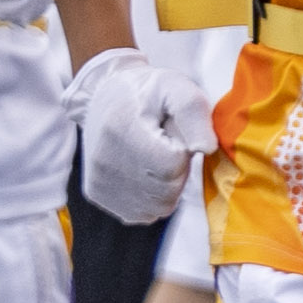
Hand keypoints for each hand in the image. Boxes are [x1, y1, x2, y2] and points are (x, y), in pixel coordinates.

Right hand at [64, 40, 212, 221]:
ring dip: (165, 189)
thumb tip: (206, 148)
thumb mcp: (175, 89)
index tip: (172, 137)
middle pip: (165, 192)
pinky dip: (149, 199)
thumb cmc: (145, 92)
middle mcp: (107, 161)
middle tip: (166, 148)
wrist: (102, 96)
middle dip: (176, 173)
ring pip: (155, 208)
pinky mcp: (97, 194)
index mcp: (125, 131)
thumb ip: (195, 114)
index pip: (171, 167)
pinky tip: (144, 174)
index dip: (181, 153)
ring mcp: (100, 181)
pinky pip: (139, 213)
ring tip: (154, 160)